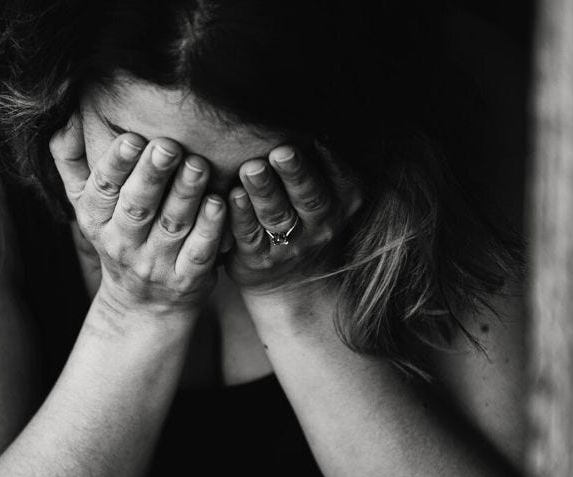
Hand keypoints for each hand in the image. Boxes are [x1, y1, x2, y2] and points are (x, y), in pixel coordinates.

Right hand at [50, 114, 225, 316]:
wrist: (144, 304)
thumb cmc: (119, 237)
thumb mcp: (88, 205)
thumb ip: (73, 162)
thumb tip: (64, 117)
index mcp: (96, 220)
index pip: (103, 189)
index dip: (116, 163)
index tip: (133, 138)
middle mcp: (123, 243)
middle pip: (138, 206)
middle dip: (153, 175)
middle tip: (169, 146)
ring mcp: (156, 264)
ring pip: (172, 225)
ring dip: (186, 194)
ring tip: (199, 165)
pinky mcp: (187, 279)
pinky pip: (199, 252)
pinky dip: (210, 228)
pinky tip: (220, 203)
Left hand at [225, 141, 362, 295]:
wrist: (294, 278)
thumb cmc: (307, 215)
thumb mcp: (329, 191)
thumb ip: (321, 158)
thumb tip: (309, 102)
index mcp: (344, 200)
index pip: (340, 177)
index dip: (329, 158)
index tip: (317, 135)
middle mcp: (322, 223)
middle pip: (309, 196)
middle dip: (295, 173)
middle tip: (281, 151)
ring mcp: (292, 244)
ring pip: (277, 216)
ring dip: (264, 191)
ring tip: (251, 169)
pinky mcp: (259, 258)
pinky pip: (248, 235)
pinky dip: (240, 215)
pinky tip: (229, 196)